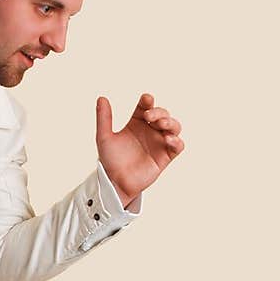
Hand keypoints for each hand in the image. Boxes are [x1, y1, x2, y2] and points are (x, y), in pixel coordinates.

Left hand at [95, 92, 184, 206]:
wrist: (115, 182)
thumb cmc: (110, 160)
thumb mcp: (104, 137)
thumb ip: (104, 118)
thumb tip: (101, 97)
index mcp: (137, 122)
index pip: (146, 106)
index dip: (147, 100)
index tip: (146, 99)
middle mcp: (150, 130)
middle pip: (162, 114)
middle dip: (159, 112)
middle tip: (148, 116)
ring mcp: (159, 142)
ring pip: (174, 126)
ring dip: (170, 122)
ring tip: (161, 124)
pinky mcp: (165, 156)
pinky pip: (178, 146)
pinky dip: (177, 141)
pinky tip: (168, 139)